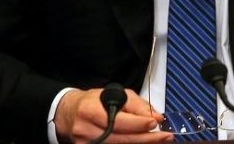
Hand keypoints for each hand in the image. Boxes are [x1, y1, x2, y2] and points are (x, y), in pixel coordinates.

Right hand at [54, 88, 171, 142]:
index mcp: (91, 110)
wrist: (68, 114)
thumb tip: (156, 117)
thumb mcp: (113, 94)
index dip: (138, 123)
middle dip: (146, 138)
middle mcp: (86, 130)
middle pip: (121, 139)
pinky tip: (143, 143)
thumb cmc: (93, 102)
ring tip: (158, 141)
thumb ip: (136, 105)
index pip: (118, 120)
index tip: (155, 122)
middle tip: (165, 136)